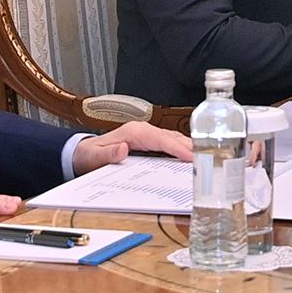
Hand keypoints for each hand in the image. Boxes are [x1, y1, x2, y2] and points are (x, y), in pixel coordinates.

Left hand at [72, 120, 195, 174]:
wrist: (82, 155)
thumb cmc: (89, 156)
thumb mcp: (94, 157)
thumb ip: (108, 154)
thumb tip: (122, 149)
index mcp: (134, 132)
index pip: (162, 140)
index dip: (179, 148)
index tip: (192, 157)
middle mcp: (143, 132)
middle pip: (173, 138)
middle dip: (191, 147)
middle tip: (209, 159)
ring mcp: (147, 136)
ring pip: (174, 140)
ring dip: (190, 148)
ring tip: (207, 160)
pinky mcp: (149, 143)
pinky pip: (170, 145)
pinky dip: (182, 151)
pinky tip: (191, 160)